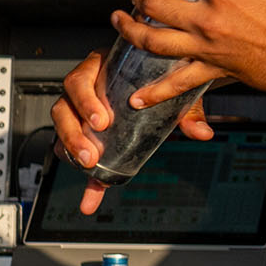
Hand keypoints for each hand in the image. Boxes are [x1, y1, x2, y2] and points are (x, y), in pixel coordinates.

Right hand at [49, 48, 217, 213]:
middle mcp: (85, 86)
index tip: (102, 123)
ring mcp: (80, 109)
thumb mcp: (174, 87)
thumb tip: (202, 133)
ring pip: (63, 128)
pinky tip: (92, 199)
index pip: (80, 80)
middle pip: (63, 106)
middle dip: (73, 133)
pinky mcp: (86, 134)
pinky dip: (86, 180)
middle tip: (92, 154)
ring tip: (89, 166)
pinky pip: (78, 155)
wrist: (164, 79)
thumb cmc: (162, 76)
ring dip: (71, 150)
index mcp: (101, 66)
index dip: (85, 102)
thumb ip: (187, 110)